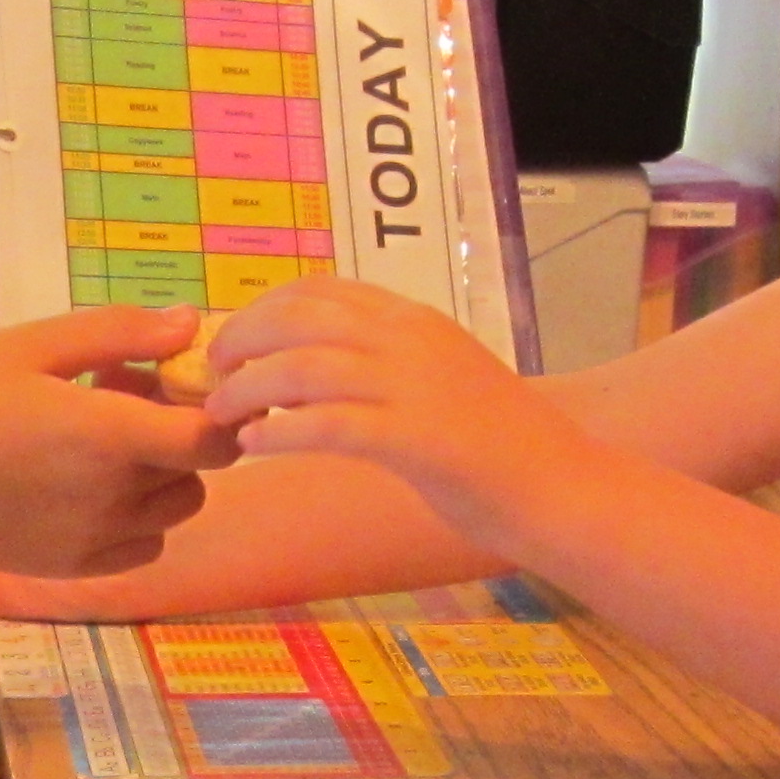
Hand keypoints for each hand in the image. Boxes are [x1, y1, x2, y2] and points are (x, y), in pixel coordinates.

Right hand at [0, 306, 233, 609]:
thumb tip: (190, 324)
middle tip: (117, 391)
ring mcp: (92, 542)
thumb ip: (118, 333)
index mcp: (107, 437)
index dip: (215, 407)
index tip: (181, 378)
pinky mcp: (70, 569)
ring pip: (173, 510)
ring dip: (158, 473)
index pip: (216, 438)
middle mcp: (111, 499)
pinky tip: (81, 480)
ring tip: (94, 435)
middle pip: (197, 471)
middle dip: (177, 430)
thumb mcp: (29, 345)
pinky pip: (139, 545)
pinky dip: (134, 516)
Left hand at [203, 278, 593, 551]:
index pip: (319, 291)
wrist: (566, 488)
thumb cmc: (501, 449)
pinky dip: (279, 433)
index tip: (234, 344)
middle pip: (298, 317)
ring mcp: (417, 387)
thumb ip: (387, 369)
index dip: (261, 311)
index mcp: (415, 322)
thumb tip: (321, 376)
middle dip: (240, 341)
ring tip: (221, 417)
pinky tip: (252, 447)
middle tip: (213, 379)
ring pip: (304, 367)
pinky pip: (329, 425)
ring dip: (248, 390)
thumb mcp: (441, 383)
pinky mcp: (419, 440)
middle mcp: (411, 341)